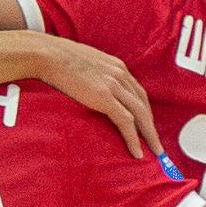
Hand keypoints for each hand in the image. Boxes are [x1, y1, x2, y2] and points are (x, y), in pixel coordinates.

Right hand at [35, 40, 162, 157]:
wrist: (48, 55)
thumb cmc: (57, 58)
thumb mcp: (84, 63)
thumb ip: (93, 74)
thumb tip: (87, 85)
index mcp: (116, 66)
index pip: (137, 92)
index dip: (144, 110)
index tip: (146, 125)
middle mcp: (120, 74)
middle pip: (143, 104)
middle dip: (151, 125)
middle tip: (157, 144)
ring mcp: (114, 85)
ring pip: (140, 114)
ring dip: (149, 135)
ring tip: (155, 151)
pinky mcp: (105, 98)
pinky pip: (126, 122)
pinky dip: (133, 138)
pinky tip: (137, 152)